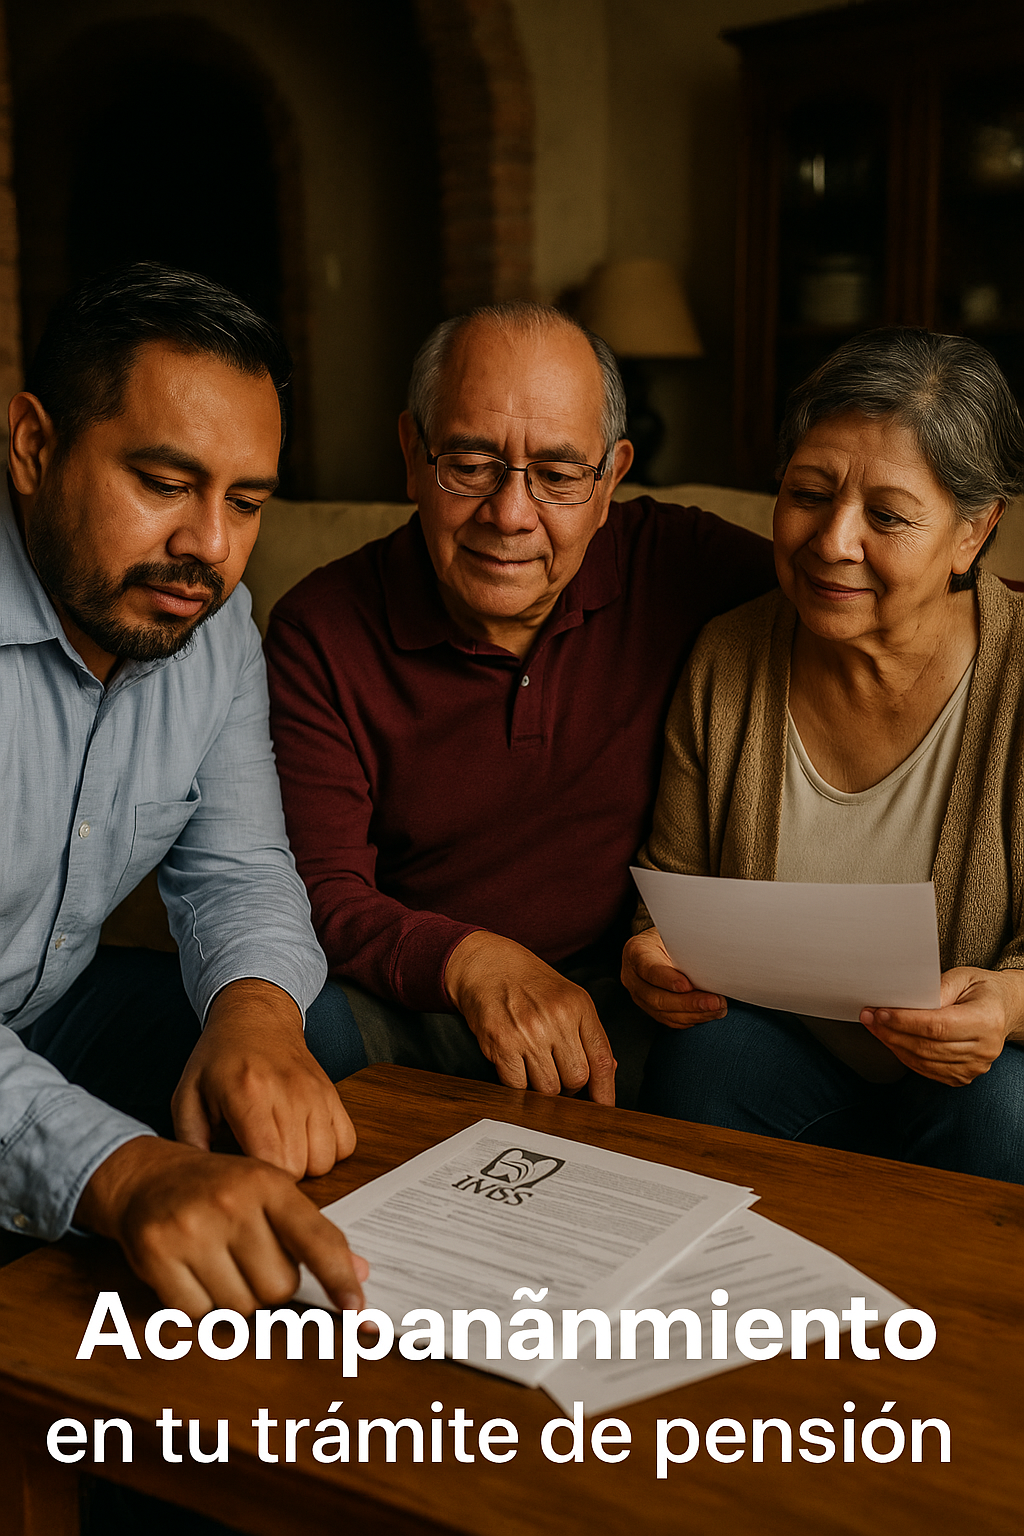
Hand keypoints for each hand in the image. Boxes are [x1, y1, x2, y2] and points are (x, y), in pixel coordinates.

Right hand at [75, 1136, 368, 1318]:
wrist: (146, 1177)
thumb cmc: (218, 1189)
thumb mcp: (268, 1193)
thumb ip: (312, 1232)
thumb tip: (360, 1273)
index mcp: (269, 1183)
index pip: (315, 1239)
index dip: (339, 1277)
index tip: (358, 1311)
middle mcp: (232, 1202)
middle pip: (278, 1287)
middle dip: (269, 1286)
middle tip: (249, 1259)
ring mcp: (192, 1227)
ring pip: (240, 1307)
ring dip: (234, 1297)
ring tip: (218, 1261)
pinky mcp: (156, 1253)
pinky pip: (197, 1313)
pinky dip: (199, 1305)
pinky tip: (190, 1272)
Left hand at [172, 979, 355, 1177]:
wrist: (256, 1018)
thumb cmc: (219, 1059)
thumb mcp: (187, 1095)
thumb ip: (189, 1140)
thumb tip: (202, 1182)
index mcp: (249, 1093)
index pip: (271, 1161)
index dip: (258, 1179)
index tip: (243, 1172)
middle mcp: (289, 1092)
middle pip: (301, 1167)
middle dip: (280, 1176)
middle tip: (259, 1161)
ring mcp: (316, 1093)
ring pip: (326, 1160)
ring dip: (305, 1166)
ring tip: (281, 1152)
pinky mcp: (333, 1094)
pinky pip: (346, 1144)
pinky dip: (329, 1152)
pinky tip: (304, 1142)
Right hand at [444, 932, 615, 1104]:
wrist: (487, 965)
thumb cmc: (529, 983)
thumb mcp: (569, 997)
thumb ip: (589, 1034)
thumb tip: (608, 1071)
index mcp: (578, 1006)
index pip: (601, 1060)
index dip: (605, 1091)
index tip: (604, 1107)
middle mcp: (556, 1018)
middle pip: (576, 1079)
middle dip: (569, 1086)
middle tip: (557, 1073)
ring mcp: (528, 1032)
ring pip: (548, 1089)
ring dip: (543, 1087)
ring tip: (535, 1067)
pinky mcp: (501, 1044)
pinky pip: (518, 1086)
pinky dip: (518, 1084)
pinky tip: (516, 1066)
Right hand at [621, 928, 726, 1027]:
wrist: (660, 945)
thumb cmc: (671, 937)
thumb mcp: (675, 934)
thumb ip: (685, 946)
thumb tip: (711, 959)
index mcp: (636, 952)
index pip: (648, 969)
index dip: (667, 980)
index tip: (688, 985)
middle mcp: (633, 976)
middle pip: (656, 997)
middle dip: (688, 1003)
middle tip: (714, 1002)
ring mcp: (639, 995)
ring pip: (664, 1012)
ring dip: (694, 1014)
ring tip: (717, 1009)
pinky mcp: (650, 1008)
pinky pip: (669, 1020)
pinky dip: (690, 1019)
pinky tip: (707, 1014)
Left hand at [860, 966, 1023, 1084]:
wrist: (1003, 1009)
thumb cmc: (980, 989)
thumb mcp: (962, 977)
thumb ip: (937, 990)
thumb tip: (907, 1003)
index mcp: (986, 1020)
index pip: (937, 1026)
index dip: (905, 1021)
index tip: (879, 1012)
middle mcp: (984, 1048)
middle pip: (927, 1046)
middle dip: (892, 1032)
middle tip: (869, 1017)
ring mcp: (975, 1066)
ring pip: (924, 1061)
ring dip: (894, 1045)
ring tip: (875, 1027)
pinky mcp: (964, 1076)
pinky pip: (927, 1071)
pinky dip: (906, 1057)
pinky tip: (893, 1041)